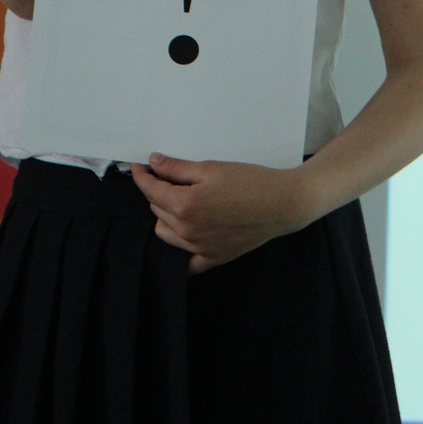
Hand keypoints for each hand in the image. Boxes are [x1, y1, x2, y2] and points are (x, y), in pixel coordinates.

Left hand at [131, 152, 306, 273]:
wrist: (282, 204)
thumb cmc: (250, 181)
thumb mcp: (211, 168)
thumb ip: (177, 168)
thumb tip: (153, 162)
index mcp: (185, 205)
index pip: (151, 190)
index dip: (142, 175)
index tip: (139, 166)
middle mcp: (188, 231)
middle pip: (156, 209)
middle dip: (158, 191)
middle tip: (169, 176)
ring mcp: (200, 248)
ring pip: (165, 233)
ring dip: (165, 216)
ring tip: (180, 201)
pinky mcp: (213, 258)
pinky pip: (185, 261)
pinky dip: (179, 248)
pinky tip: (183, 235)